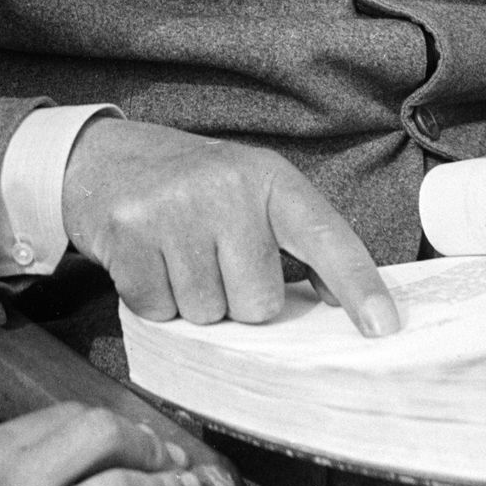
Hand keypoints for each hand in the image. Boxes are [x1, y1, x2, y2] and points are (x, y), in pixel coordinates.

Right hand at [61, 117, 399, 336]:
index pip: (323, 235)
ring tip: (178, 257)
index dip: (357, 284)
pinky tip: (150, 262)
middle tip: (213, 259)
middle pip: (259, 302)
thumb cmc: (189, 186)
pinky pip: (160, 312)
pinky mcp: (128, 236)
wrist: (101, 160)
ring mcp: (174, 210)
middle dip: (238, 299)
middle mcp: (224, 187)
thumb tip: (340, 301)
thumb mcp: (249, 193)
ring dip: (194, 300)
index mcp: (266, 177)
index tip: (383, 326)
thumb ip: (295, 241)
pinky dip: (155, 301)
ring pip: (209, 314)